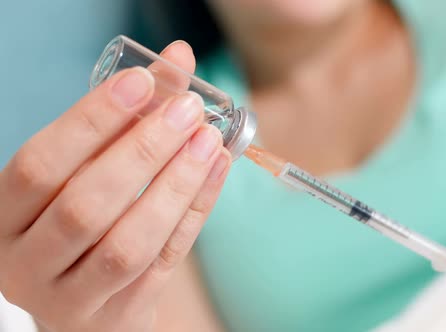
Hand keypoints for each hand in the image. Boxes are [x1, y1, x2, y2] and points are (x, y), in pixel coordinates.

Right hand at [0, 41, 230, 331]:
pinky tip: (216, 170)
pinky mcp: (121, 314)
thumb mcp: (87, 170)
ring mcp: (73, 297)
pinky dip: (195, 211)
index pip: (39, 165)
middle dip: (143, 151)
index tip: (141, 82)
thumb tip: (178, 57)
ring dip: (175, 186)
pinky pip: (165, 260)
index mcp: (6, 218)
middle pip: (85, 206)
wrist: (89, 305)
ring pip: (127, 244)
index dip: (90, 121)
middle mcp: (28, 263)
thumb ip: (127, 116)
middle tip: (187, 109)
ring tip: (209, 141)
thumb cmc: (81, 222)